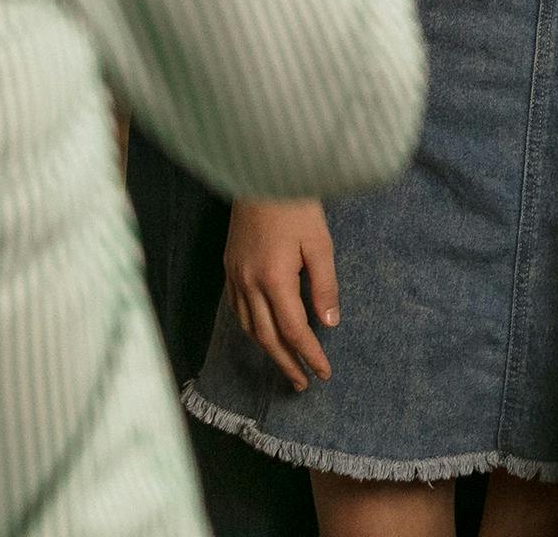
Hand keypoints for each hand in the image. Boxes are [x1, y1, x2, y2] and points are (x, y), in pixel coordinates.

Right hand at [222, 198, 337, 393]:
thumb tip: (329, 323)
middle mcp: (249, 283)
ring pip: (249, 327)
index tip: (323, 372)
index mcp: (274, 279)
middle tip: (303, 383)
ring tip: (286, 364)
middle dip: (287, 363)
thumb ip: (324, 285)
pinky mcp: (229, 268)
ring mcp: (235, 276)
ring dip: (268, 350)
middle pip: (268, 337)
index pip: (294, 330)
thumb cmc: (296, 205)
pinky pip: (238, 310)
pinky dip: (252, 328)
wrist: (260, 173)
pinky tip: (263, 333)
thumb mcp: (320, 243)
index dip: (309, 355)